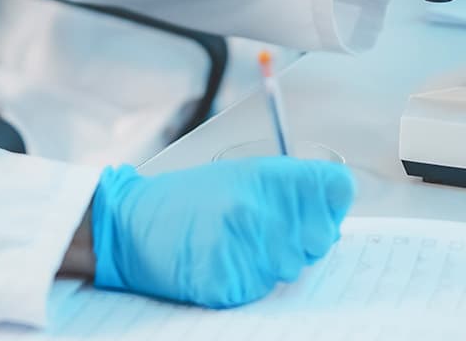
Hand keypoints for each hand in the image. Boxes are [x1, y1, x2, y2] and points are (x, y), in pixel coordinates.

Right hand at [90, 159, 353, 307]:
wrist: (128, 226)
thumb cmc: (187, 200)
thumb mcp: (240, 175)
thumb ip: (287, 189)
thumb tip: (332, 212)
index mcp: (265, 176)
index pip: (337, 189)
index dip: (332, 203)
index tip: (320, 208)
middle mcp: (257, 209)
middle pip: (321, 237)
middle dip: (301, 240)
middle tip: (265, 233)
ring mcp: (241, 247)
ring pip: (292, 268)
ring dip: (272, 263)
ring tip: (236, 246)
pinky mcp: (226, 281)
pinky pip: (260, 289)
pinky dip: (247, 281)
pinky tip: (222, 263)